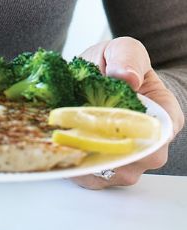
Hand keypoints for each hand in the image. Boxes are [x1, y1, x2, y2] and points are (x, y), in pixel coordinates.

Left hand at [71, 37, 184, 188]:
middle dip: (104, 150)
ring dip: (87, 161)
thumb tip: (127, 78)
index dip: (134, 136)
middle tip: (76, 132)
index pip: (160, 137)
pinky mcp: (105, 168)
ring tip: (65, 140)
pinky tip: (64, 152)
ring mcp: (127, 160)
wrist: (95, 77)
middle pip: (135, 162)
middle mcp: (150, 145)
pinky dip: (77, 169)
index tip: (104, 124)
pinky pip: (93, 179)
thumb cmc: (114, 65)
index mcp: (164, 116)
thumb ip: (127, 57)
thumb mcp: (122, 49)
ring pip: (112, 175)